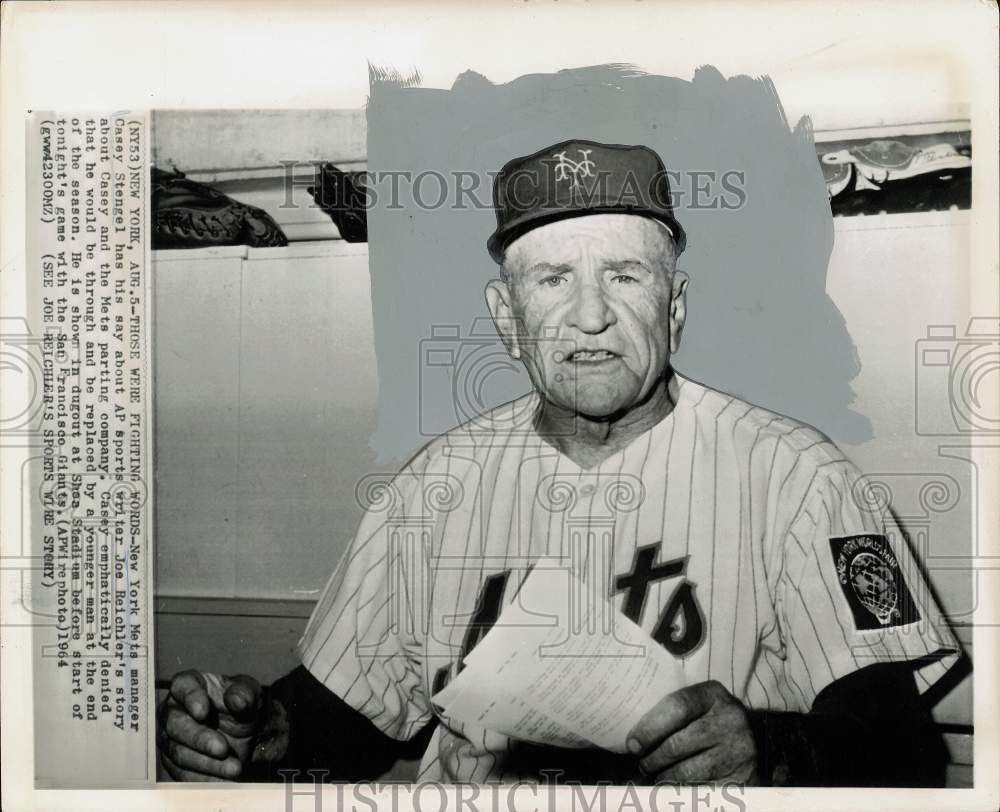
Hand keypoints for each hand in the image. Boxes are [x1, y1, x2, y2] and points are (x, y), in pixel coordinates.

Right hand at [157, 670, 285, 780]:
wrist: (247, 730)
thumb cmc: (243, 704)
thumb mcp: (250, 693)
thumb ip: (244, 693)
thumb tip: (236, 701)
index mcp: (190, 685)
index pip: (182, 686)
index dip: (190, 699)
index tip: (203, 712)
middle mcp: (174, 710)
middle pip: (175, 725)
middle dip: (199, 739)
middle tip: (223, 748)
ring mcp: (171, 738)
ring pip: (179, 753)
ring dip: (206, 763)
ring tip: (233, 768)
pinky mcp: (174, 762)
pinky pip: (182, 774)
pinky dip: (204, 778)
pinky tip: (223, 779)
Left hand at [627, 680, 757, 784]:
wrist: (745, 742)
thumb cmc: (707, 722)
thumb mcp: (694, 708)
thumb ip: (669, 715)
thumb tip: (633, 741)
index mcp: (713, 695)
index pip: (677, 707)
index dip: (649, 728)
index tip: (632, 744)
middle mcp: (730, 719)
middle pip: (677, 743)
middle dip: (653, 758)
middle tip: (642, 764)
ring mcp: (738, 749)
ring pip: (687, 771)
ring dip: (664, 776)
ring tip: (656, 775)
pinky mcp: (742, 776)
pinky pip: (701, 788)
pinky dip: (682, 790)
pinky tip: (675, 785)